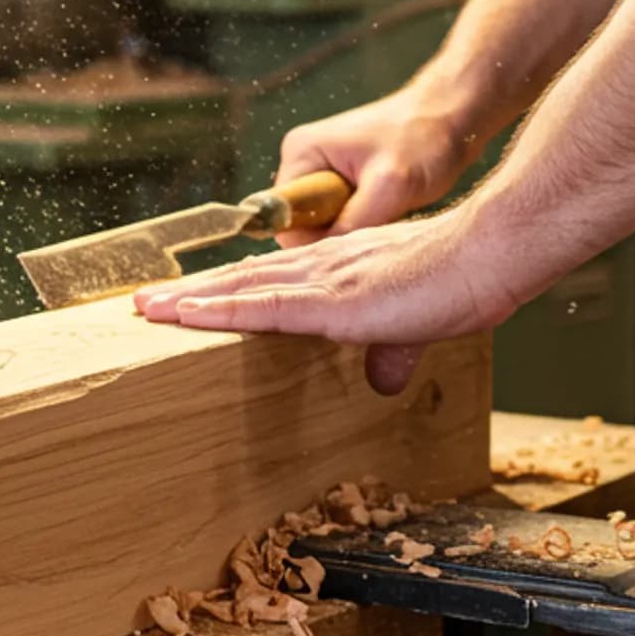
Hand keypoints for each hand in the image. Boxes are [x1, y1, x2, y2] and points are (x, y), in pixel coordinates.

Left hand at [135, 200, 523, 395]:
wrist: (488, 255)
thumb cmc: (463, 279)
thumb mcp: (419, 324)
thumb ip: (393, 349)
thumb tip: (384, 380)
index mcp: (340, 270)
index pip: (271, 278)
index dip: (228, 287)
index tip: (192, 296)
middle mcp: (321, 267)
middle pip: (243, 279)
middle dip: (193, 293)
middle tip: (146, 302)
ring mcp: (323, 282)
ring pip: (241, 289)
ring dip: (190, 300)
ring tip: (147, 308)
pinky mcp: (332, 302)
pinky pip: (263, 307)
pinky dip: (220, 310)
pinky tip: (186, 314)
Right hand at [273, 85, 474, 243]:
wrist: (453, 114)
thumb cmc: (423, 138)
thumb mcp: (389, 185)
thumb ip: (351, 222)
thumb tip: (323, 259)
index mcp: (301, 153)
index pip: (282, 217)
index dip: (310, 240)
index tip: (348, 245)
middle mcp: (304, 161)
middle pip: (301, 223)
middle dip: (335, 234)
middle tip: (377, 225)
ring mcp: (324, 170)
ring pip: (324, 224)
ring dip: (353, 229)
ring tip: (389, 213)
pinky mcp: (344, 180)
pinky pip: (342, 217)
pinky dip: (364, 222)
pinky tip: (391, 211)